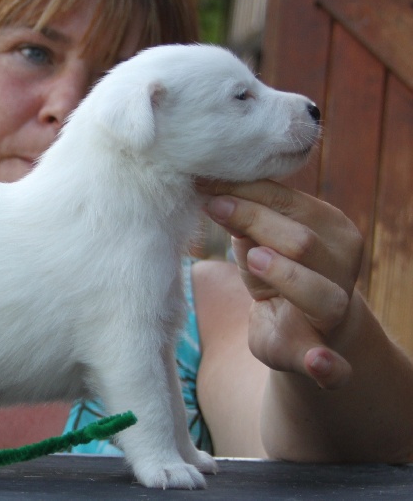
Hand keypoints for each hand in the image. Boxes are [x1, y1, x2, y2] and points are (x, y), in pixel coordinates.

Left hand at [199, 180, 363, 388]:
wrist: (304, 331)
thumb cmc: (277, 272)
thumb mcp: (259, 242)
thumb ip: (245, 219)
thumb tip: (211, 190)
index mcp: (331, 231)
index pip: (289, 203)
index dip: (246, 191)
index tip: (206, 181)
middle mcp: (341, 268)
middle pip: (301, 241)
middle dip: (256, 222)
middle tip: (216, 207)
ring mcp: (335, 313)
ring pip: (320, 294)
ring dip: (287, 277)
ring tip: (254, 259)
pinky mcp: (321, 357)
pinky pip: (332, 365)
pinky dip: (327, 365)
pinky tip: (319, 361)